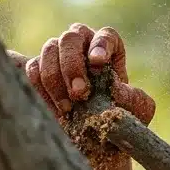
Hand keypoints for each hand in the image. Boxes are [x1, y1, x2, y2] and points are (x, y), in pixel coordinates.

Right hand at [6, 23, 154, 125]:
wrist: (98, 134)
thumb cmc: (121, 116)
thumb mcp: (138, 109)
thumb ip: (132, 98)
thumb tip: (116, 87)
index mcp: (110, 47)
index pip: (105, 36)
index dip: (100, 45)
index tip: (98, 62)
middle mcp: (82, 44)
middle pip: (71, 38)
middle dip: (73, 65)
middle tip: (80, 93)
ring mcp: (58, 54)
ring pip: (48, 50)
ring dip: (55, 79)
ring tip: (68, 108)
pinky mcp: (39, 69)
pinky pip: (31, 68)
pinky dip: (39, 88)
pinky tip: (53, 109)